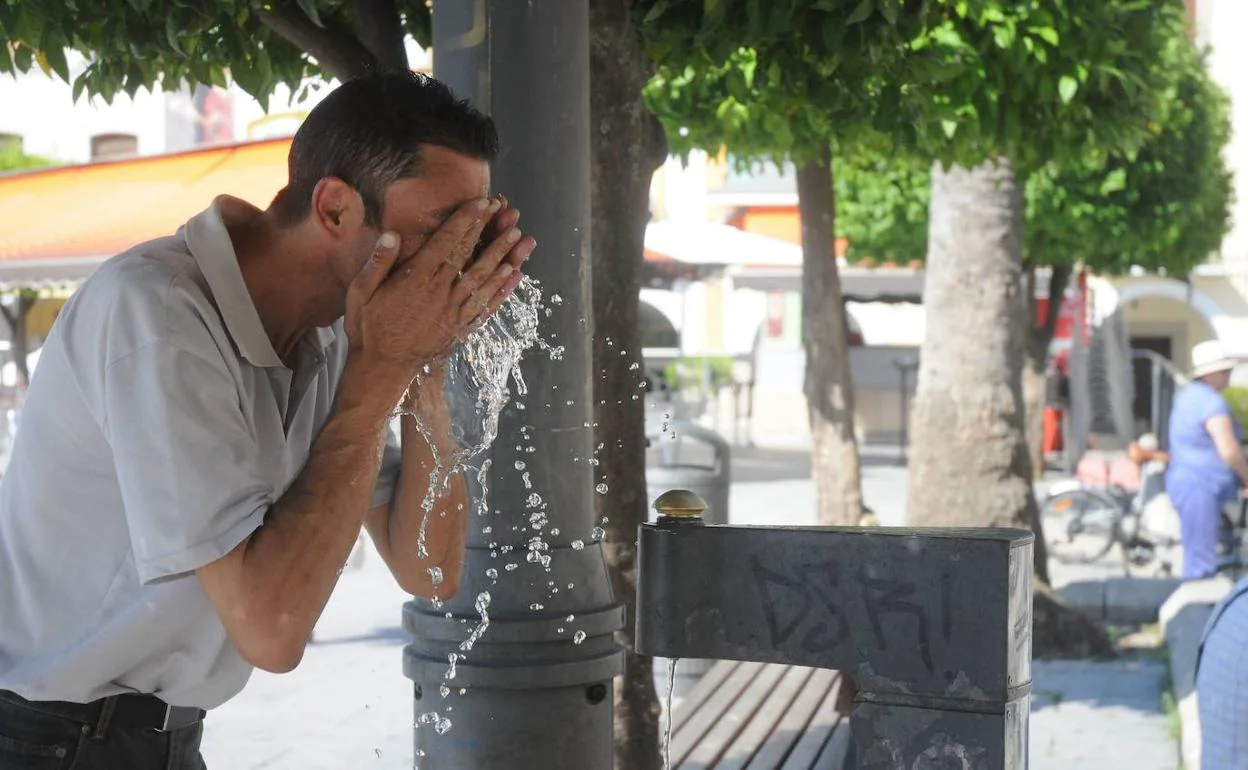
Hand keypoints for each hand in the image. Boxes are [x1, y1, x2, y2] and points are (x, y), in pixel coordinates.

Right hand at [344, 198, 528, 391]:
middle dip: (490, 231)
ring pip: (484, 278)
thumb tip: (392, 234)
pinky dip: (503, 290)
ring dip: (503, 256)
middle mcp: (439, 292)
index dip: (466, 220)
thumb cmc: (369, 328)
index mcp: (416, 278)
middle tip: (508, 213)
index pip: (446, 242)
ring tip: (519, 236)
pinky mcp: (461, 327)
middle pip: (470, 255)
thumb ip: (378, 262)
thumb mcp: (361, 292)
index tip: (482, 203)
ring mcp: (453, 311)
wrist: (383, 368)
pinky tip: (516, 275)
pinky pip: (487, 305)